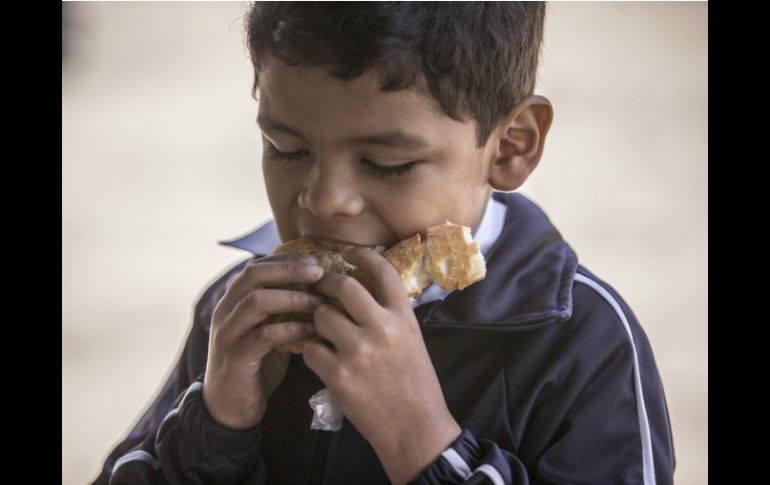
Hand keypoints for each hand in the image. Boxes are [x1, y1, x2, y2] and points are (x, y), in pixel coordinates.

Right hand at [202, 253, 324, 429]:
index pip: (257, 265)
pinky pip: (263, 336)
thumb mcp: (271, 327)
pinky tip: (311, 332)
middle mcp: (226, 310)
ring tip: (319, 303)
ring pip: (256, 301)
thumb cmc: (258, 362)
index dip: (286, 259)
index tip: (316, 260)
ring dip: (292, 298)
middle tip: (319, 272)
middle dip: (288, 269)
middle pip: (253, 275)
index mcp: (234, 299)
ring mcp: (227, 333)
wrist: (231, 406)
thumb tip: (321, 284)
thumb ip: (285, 307)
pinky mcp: (235, 357)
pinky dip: (290, 330)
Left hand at [302, 248, 460, 483]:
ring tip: (325, 334)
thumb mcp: (411, 338)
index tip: (348, 254)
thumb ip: (389, 312)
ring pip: (320, 315)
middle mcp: (381, 327)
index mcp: (402, 316)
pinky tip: (323, 360)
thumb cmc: (414, 382)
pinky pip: (310, 348)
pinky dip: (311, 352)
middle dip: (327, 285)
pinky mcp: (338, 374)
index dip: (361, 256)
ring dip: (317, 321)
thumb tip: (361, 286)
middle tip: (320, 289)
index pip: (382, 270)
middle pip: (343, 285)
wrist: (415, 427)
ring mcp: (358, 350)